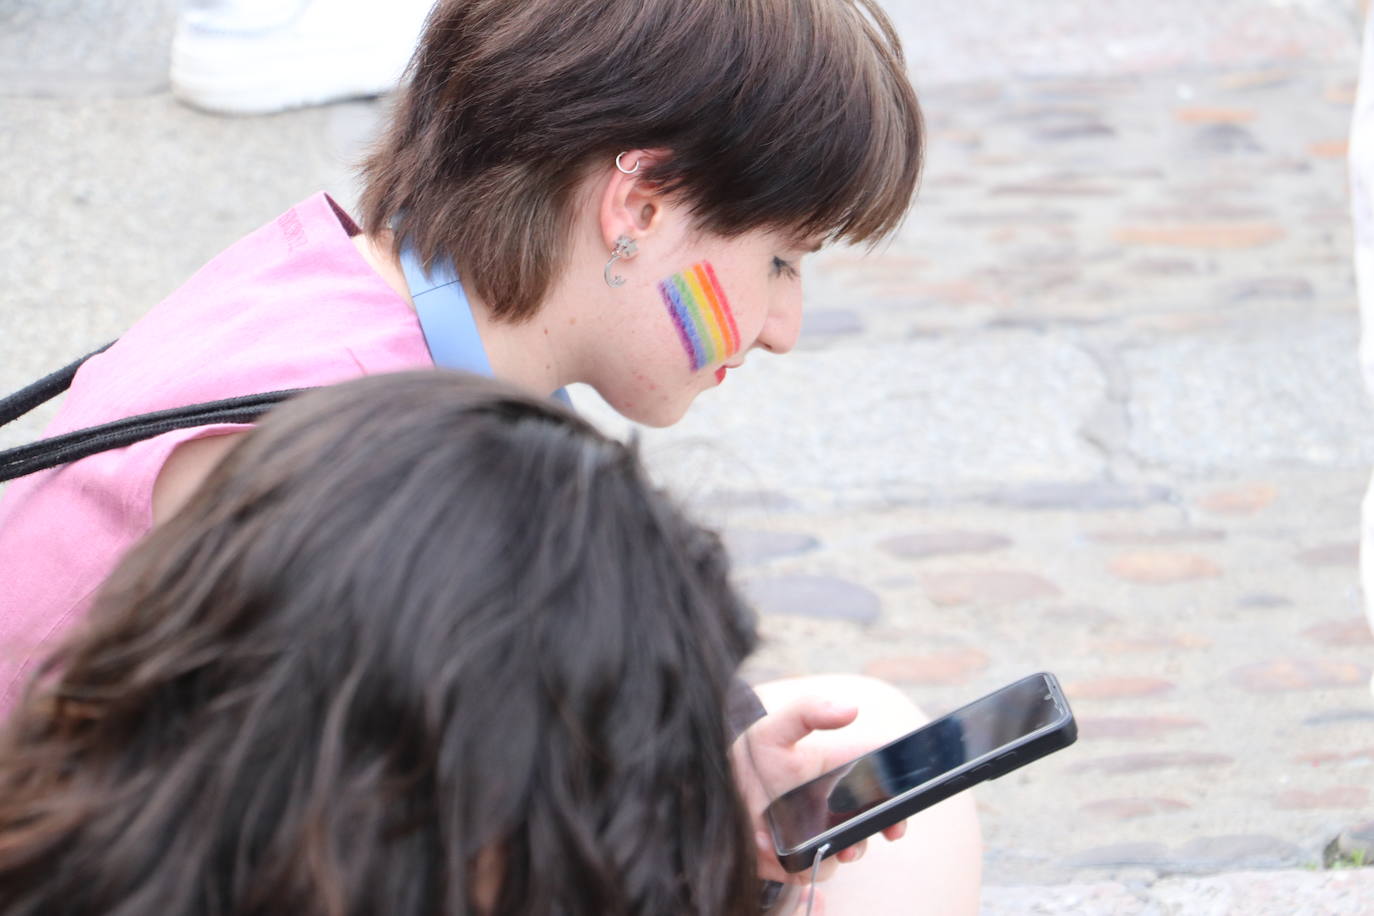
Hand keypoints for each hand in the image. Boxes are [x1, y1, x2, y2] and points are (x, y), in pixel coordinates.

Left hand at [733, 696, 908, 886]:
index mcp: (835, 771)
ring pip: (842, 853)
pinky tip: (771, 849)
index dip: (896, 795)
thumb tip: (851, 709)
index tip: (899, 810)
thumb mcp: (774, 728)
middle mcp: (830, 806)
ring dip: (840, 853)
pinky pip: (805, 874)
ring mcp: (813, 834)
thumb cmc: (748, 754)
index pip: (879, 780)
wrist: (711, 784)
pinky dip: (795, 868)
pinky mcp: (792, 860)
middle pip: (869, 823)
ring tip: (831, 847)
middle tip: (870, 837)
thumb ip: (808, 711)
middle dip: (875, 832)